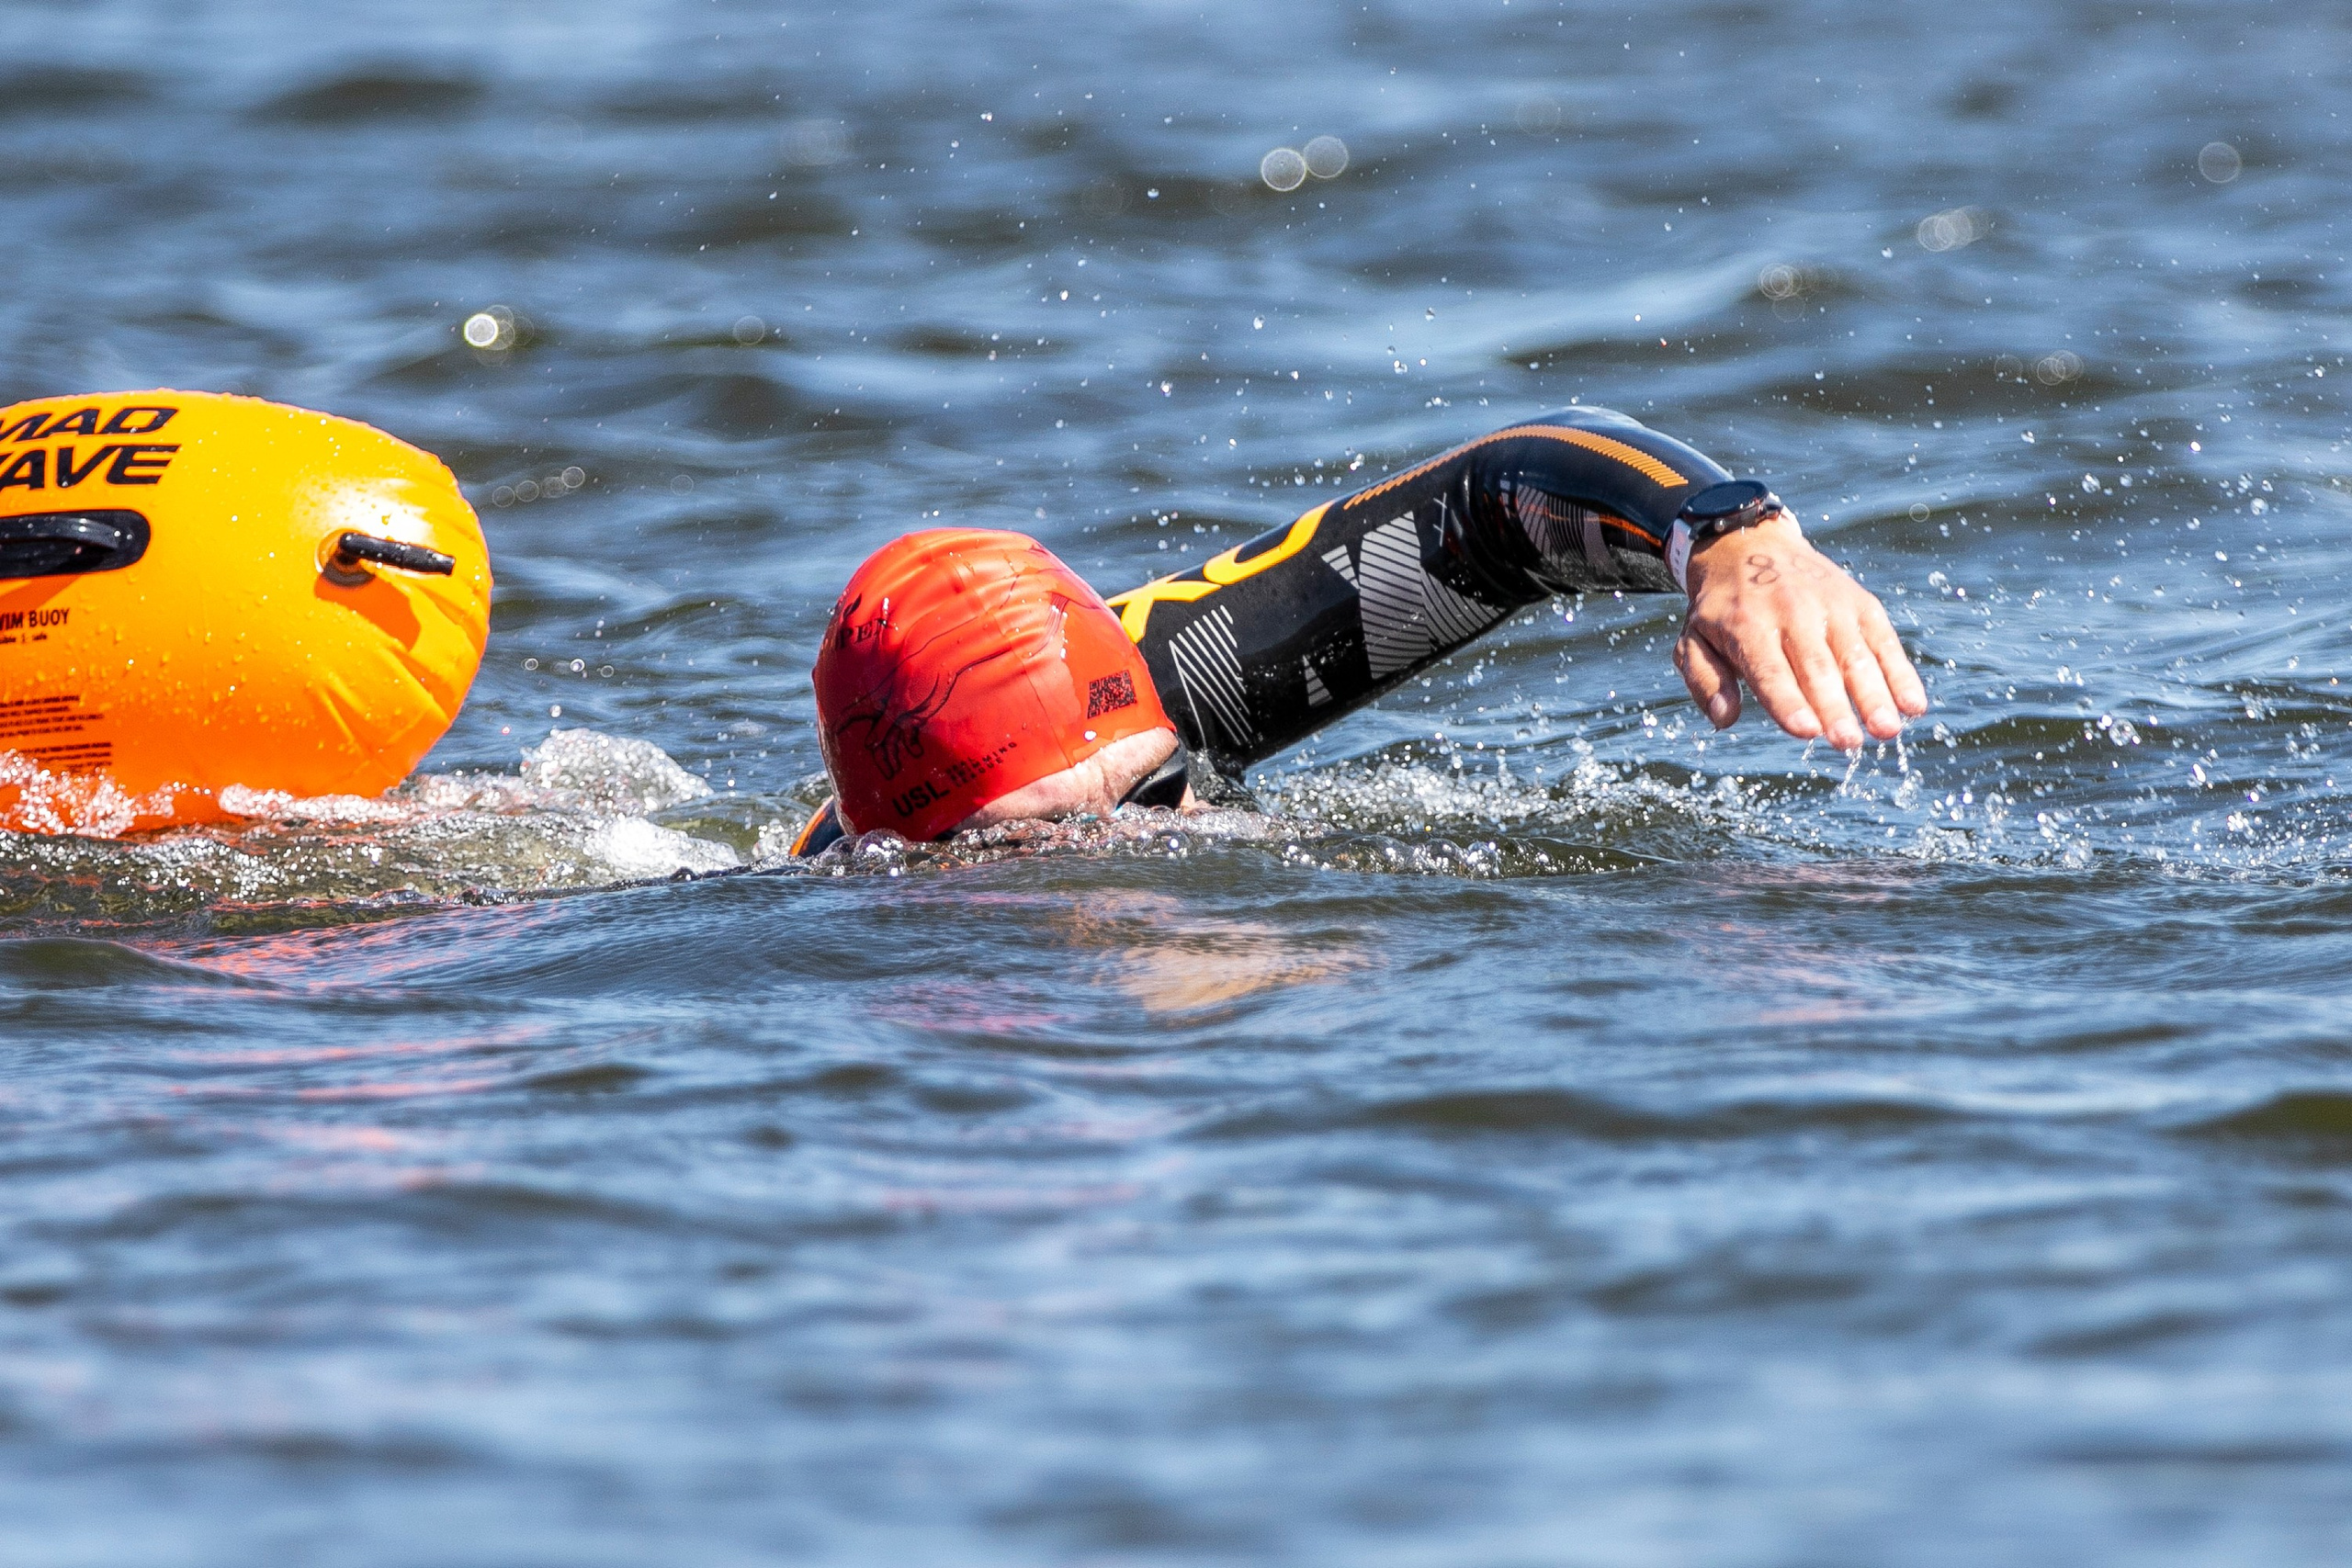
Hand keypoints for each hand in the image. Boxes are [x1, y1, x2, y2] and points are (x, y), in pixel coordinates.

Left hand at [1674, 512, 1927, 749]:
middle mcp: (1793, 612)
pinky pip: (1884, 642)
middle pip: (1817, 667)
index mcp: (1747, 625)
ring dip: (1874, 696)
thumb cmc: (1722, 607)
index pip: (1770, 670)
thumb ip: (1705, 679)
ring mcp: (1831, 606)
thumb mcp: (1694, 638)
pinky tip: (1914, 705)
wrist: (1750, 543)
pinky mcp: (1860, 604)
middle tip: (1847, 743)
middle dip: (1834, 707)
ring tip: (1886, 731)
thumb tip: (1724, 717)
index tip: (1806, 731)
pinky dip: (1901, 674)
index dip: (1788, 701)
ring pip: (1856, 656)